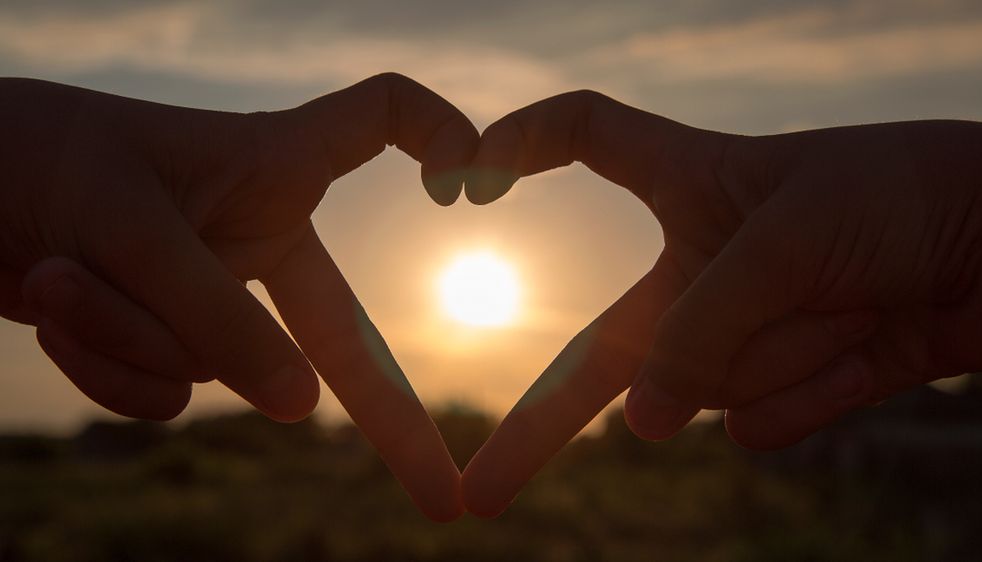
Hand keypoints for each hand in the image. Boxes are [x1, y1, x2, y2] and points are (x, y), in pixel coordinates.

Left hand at [0, 74, 477, 520]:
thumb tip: (300, 410)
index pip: (379, 120)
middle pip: (347, 332)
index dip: (438, 131)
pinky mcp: (163, 339)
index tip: (479, 173)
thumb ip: (218, 316)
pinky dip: (104, 364)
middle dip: (390, 422)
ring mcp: (214, 296)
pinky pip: (164, 389)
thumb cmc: (41, 161)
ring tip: (65, 274)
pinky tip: (56, 307)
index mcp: (272, 166)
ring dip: (128, 334)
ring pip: (212, 364)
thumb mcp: (132, 228)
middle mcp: (258, 235)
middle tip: (441, 498)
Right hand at [459, 90, 981, 515]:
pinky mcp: (791, 382)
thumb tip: (640, 423)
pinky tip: (868, 345)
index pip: (590, 138)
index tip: (465, 169)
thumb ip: (701, 326)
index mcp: (692, 184)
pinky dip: (815, 391)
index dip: (524, 142)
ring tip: (858, 302)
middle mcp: (702, 265)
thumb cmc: (905, 199)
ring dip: (786, 352)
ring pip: (710, 383)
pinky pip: (761, 418)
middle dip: (537, 429)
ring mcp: (743, 332)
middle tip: (481, 493)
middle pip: (597, 348)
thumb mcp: (788, 240)